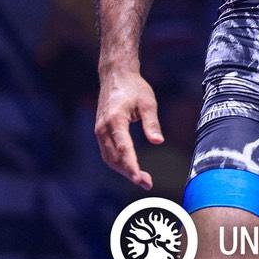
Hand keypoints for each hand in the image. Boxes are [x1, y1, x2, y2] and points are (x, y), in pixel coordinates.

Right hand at [94, 71, 163, 189]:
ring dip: (124, 171)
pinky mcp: (101, 132)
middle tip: (147, 183)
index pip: (123, 149)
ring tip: (142, 179)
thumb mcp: (148, 102)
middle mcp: (103, 128)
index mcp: (115, 120)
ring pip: (109, 158)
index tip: (139, 179)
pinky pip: (107, 153)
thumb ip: (151, 123)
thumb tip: (158, 142)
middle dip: (130, 173)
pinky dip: (118, 163)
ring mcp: (100, 131)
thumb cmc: (134, 88)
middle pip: (114, 158)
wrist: (116, 76)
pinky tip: (131, 168)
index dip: (131, 166)